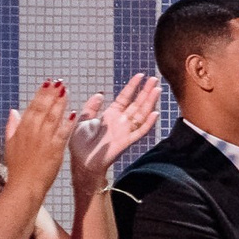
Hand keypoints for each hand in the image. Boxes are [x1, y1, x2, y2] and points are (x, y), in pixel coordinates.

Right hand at [1, 82, 72, 201]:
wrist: (24, 184)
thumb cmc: (17, 166)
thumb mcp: (10, 144)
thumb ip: (12, 126)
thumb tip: (14, 111)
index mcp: (21, 129)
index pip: (32, 107)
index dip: (41, 94)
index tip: (47, 83)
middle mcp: (32, 131)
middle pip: (43, 108)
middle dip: (51, 94)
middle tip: (59, 82)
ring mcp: (44, 139)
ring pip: (53, 117)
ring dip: (60, 103)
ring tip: (66, 90)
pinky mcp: (55, 149)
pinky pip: (63, 133)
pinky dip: (67, 123)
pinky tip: (73, 113)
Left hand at [67, 72, 160, 190]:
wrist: (81, 162)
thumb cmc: (80, 145)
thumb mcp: (82, 120)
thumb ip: (91, 107)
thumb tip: (99, 94)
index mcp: (110, 115)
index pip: (124, 97)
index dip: (132, 86)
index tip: (140, 75)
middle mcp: (120, 121)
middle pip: (136, 103)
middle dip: (145, 91)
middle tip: (154, 79)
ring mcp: (124, 131)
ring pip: (141, 114)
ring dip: (149, 102)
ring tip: (157, 89)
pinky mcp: (126, 141)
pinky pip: (139, 131)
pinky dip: (148, 123)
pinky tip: (155, 113)